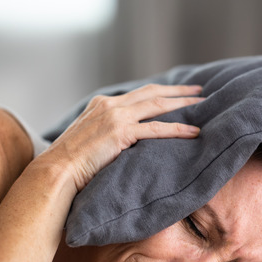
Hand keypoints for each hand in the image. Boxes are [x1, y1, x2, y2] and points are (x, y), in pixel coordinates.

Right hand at [44, 84, 203, 190]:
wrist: (57, 170)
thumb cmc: (70, 163)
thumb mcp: (88, 138)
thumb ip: (106, 132)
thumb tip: (124, 140)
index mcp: (102, 103)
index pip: (138, 93)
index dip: (160, 91)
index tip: (177, 91)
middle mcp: (110, 105)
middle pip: (152, 92)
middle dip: (178, 91)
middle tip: (199, 90)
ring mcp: (116, 117)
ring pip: (158, 105)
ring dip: (184, 103)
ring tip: (204, 104)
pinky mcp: (121, 133)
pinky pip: (156, 129)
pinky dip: (178, 128)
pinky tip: (193, 131)